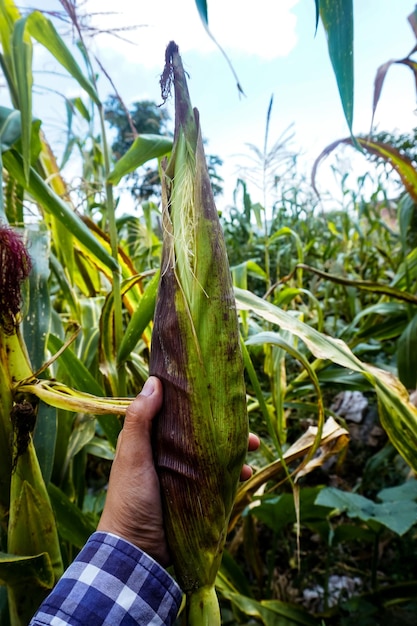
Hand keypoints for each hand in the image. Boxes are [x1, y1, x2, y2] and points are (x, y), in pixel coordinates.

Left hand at [98, 376, 258, 566]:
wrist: (136, 550)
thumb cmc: (129, 498)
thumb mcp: (133, 455)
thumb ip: (140, 420)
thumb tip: (154, 381)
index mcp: (150, 439)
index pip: (176, 412)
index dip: (198, 403)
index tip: (220, 395)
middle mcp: (166, 453)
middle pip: (201, 433)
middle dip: (225, 429)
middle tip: (248, 430)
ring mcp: (181, 474)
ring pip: (212, 455)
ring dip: (233, 451)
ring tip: (252, 453)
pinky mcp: (193, 495)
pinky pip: (216, 479)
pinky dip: (231, 474)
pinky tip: (244, 476)